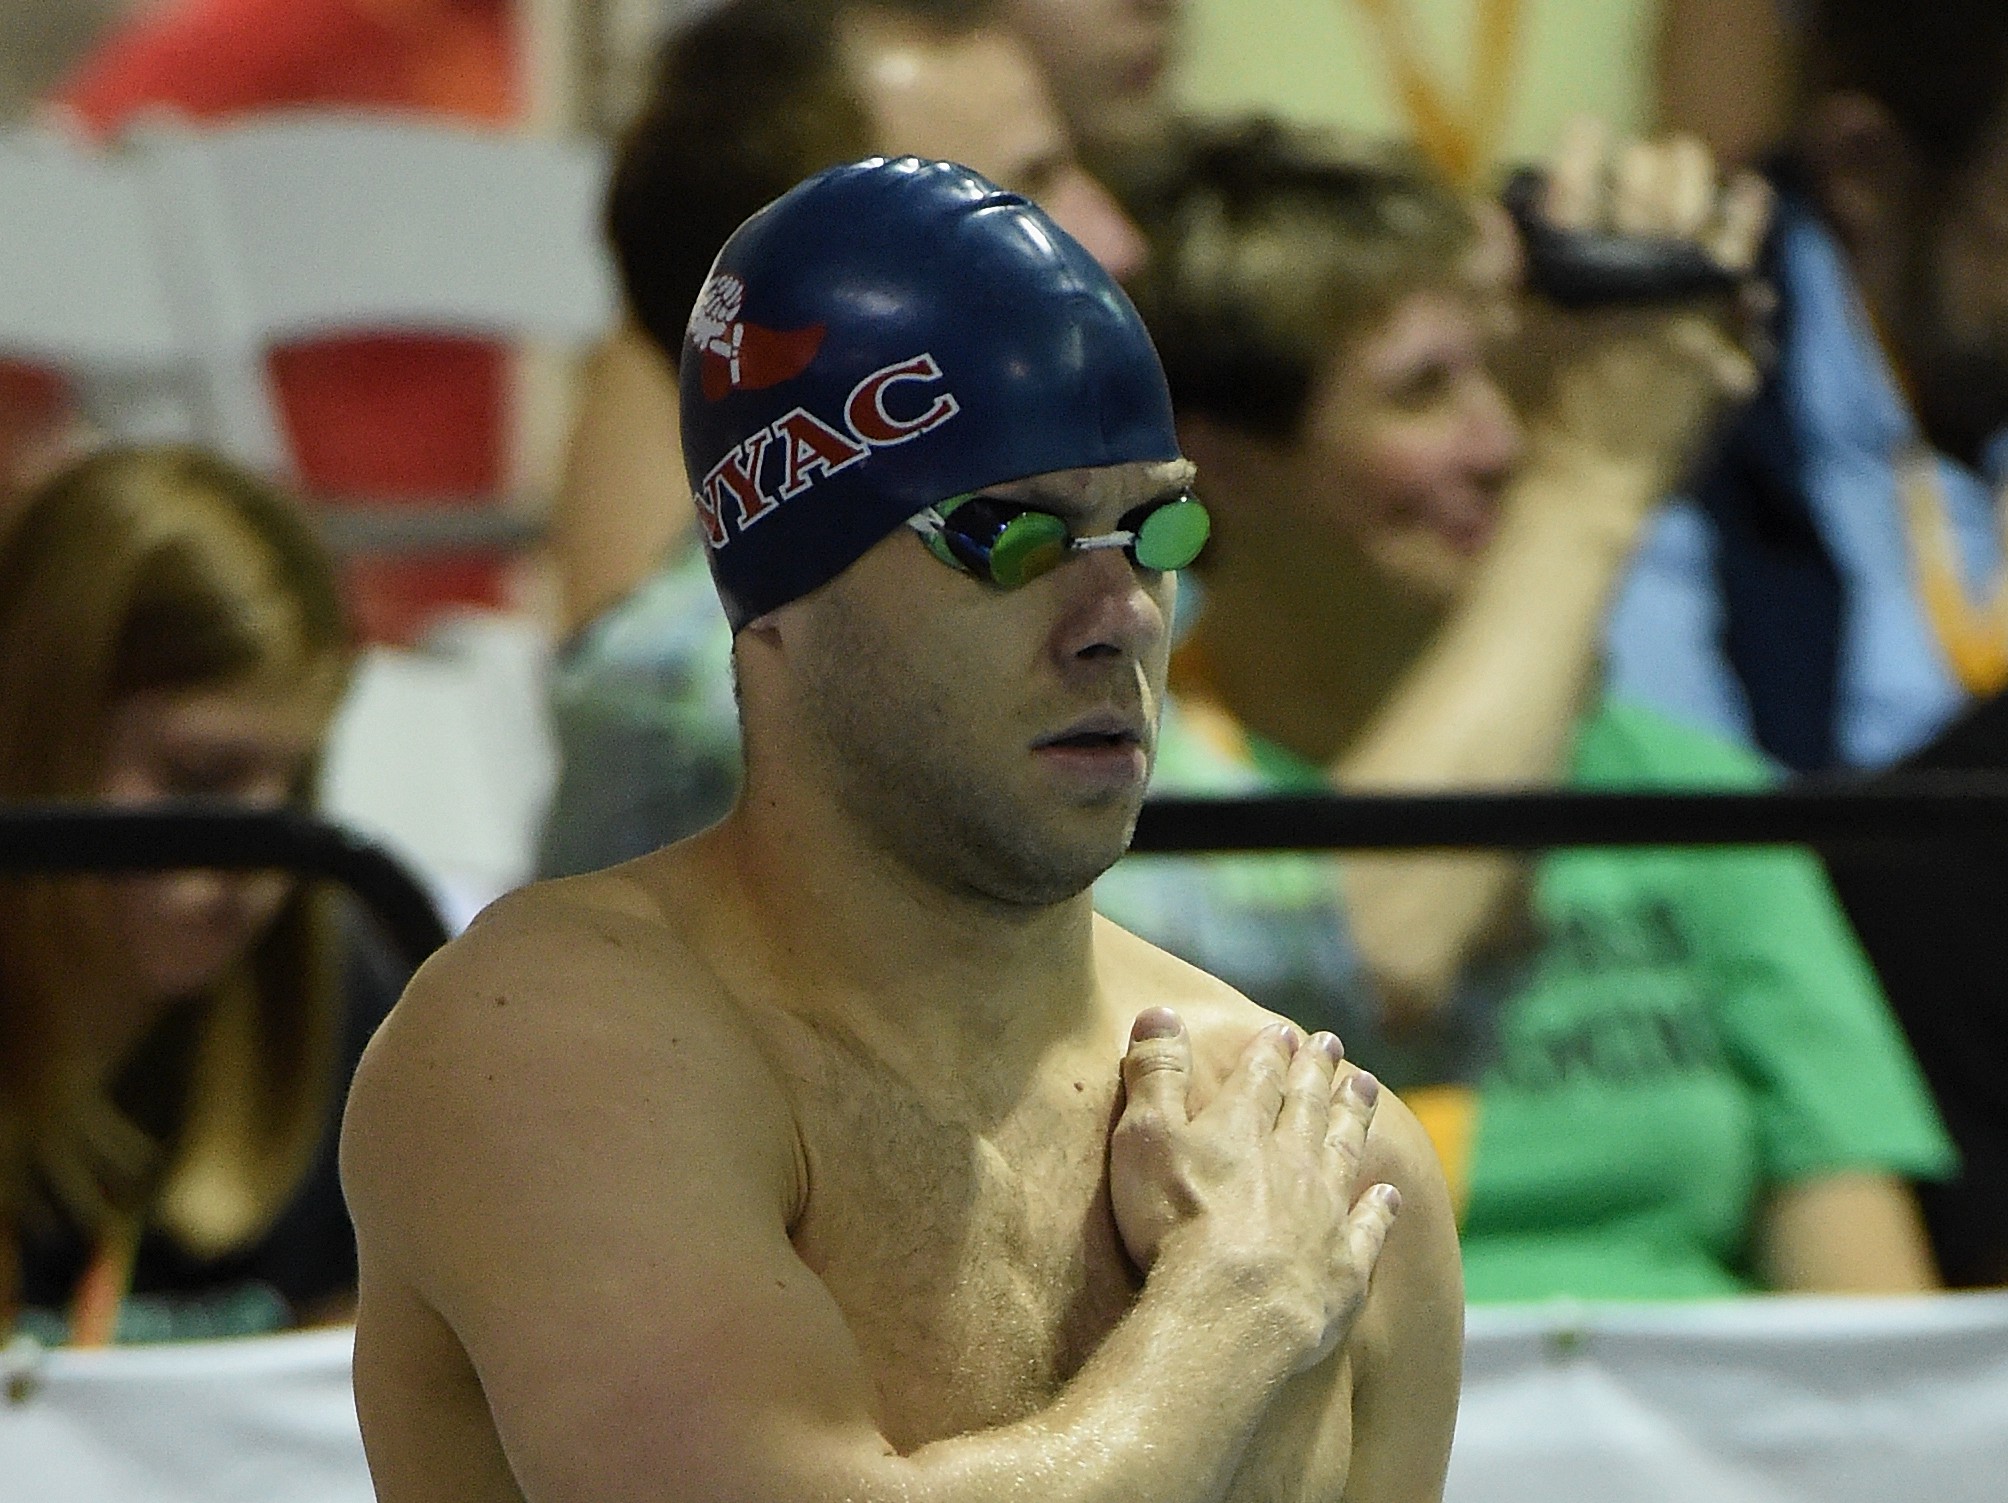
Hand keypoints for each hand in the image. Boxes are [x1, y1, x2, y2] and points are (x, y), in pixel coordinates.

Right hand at [1110, 1009, 1399, 1368]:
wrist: (1231, 1310)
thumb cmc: (1175, 1223)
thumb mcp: (1146, 1137)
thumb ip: (1155, 1073)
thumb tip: (1160, 1010)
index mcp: (1242, 1128)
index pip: (1260, 1078)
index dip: (1271, 1052)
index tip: (1285, 1031)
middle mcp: (1292, 1161)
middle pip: (1309, 1107)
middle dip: (1317, 1073)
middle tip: (1331, 1045)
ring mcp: (1324, 1214)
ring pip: (1344, 1153)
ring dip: (1353, 1118)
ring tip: (1365, 1089)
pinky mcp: (1344, 1268)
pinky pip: (1369, 1230)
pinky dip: (1379, 1210)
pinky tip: (1389, 1196)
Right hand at [1508, 118, 1772, 503]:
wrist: (1586, 489)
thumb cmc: (1538, 418)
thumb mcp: (1506, 343)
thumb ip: (1505, 276)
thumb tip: (1490, 216)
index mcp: (1568, 280)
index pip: (1575, 190)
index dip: (1583, 152)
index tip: (1589, 130)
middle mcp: (1627, 284)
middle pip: (1650, 190)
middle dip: (1654, 163)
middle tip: (1658, 156)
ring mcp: (1680, 308)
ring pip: (1703, 219)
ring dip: (1704, 187)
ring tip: (1707, 174)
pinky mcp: (1719, 337)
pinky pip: (1740, 269)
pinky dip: (1743, 231)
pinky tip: (1746, 209)